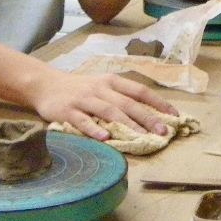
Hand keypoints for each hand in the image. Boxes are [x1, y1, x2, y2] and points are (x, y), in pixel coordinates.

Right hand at [32, 70, 176, 141]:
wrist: (45, 85)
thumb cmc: (80, 88)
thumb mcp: (102, 86)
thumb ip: (122, 97)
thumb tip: (149, 114)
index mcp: (112, 82)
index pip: (139, 91)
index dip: (157, 103)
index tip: (174, 115)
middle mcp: (100, 89)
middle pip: (127, 103)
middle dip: (147, 117)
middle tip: (163, 131)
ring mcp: (83, 99)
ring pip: (108, 111)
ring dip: (126, 124)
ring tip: (140, 136)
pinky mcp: (67, 111)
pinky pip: (83, 121)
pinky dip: (94, 130)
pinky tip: (105, 138)